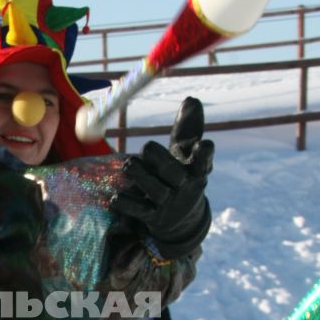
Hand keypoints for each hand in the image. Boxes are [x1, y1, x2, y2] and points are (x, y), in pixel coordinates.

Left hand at [111, 98, 213, 255]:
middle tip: (147, 147)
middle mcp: (185, 187)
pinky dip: (126, 203)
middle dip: (159, 159)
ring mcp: (169, 204)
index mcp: (196, 170)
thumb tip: (191, 99)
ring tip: (129, 164)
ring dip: (139, 174)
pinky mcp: (153, 218)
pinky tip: (115, 197)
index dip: (204, 154)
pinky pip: (138, 210)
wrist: (179, 220)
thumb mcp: (186, 154)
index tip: (204, 144)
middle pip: (173, 172)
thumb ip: (187, 128)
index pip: (204, 161)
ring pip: (154, 190)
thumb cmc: (180, 175)